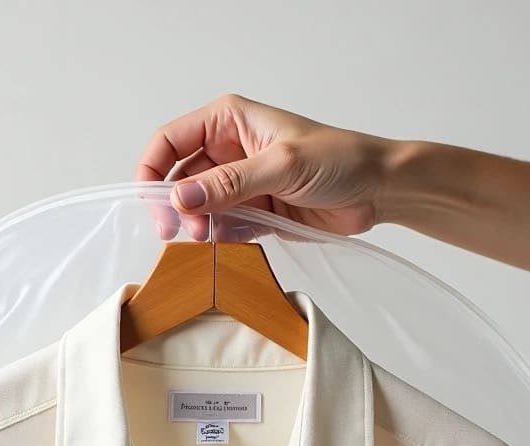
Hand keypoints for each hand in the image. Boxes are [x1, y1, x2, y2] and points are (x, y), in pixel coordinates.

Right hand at [134, 92, 398, 241]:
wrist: (377, 190)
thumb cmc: (339, 160)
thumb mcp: (281, 166)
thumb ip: (229, 184)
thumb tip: (180, 198)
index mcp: (229, 121)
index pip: (170, 141)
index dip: (153, 170)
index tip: (153, 203)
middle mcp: (229, 150)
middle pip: (178, 178)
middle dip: (174, 204)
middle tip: (181, 229)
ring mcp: (240, 184)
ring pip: (198, 206)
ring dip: (196, 224)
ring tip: (206, 236)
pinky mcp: (254, 212)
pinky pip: (222, 227)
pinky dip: (219, 237)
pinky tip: (226, 241)